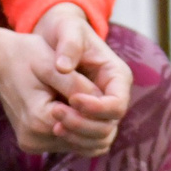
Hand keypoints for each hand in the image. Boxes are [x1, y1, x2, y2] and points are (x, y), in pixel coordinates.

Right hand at [0, 6, 127, 157]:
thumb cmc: (26, 56)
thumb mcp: (53, 64)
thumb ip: (78, 85)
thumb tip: (104, 102)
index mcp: (39, 120)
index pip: (89, 126)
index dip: (101, 109)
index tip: (102, 89)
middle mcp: (35, 139)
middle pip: (88, 142)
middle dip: (100, 120)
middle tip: (102, 95)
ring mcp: (33, 144)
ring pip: (83, 146)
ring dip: (91, 125)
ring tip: (88, 99)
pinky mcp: (34, 144)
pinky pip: (69, 143)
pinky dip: (79, 129)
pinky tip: (76, 108)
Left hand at [35, 3, 131, 143]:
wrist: (54, 38)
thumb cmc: (65, 29)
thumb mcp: (68, 29)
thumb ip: (69, 45)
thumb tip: (63, 67)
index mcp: (117, 76)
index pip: (117, 104)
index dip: (95, 108)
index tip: (71, 99)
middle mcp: (113, 96)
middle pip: (108, 126)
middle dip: (83, 125)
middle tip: (56, 115)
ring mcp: (101, 111)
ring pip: (99, 138)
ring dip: (77, 137)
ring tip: (54, 126)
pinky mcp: (87, 119)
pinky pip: (87, 141)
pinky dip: (73, 141)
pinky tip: (53, 131)